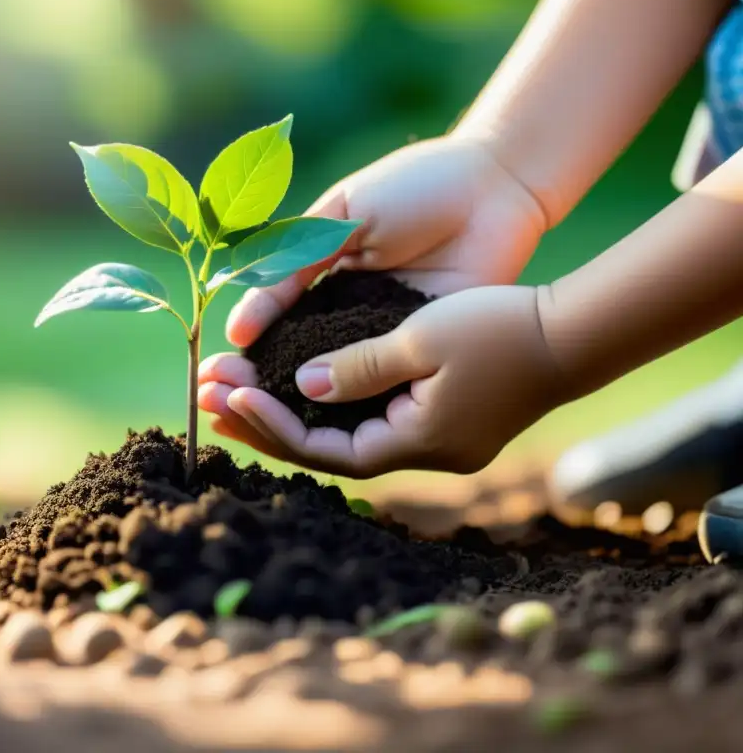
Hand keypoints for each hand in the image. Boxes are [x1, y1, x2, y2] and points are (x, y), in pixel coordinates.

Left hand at [201, 286, 572, 477]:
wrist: (572, 333)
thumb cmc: (500, 328)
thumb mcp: (419, 339)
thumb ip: (356, 367)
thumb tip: (301, 385)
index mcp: (416, 443)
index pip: (325, 451)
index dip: (272, 427)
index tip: (228, 396)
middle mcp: (424, 454)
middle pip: (330, 451)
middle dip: (269, 427)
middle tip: (210, 404)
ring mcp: (437, 441)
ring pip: (349, 437)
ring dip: (296, 415)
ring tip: (239, 395)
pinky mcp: (445, 421)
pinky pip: (374, 422)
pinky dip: (332, 407)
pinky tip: (301, 386)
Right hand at [203, 134, 550, 463]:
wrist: (493, 185)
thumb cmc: (413, 189)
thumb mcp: (338, 220)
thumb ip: (290, 269)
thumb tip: (239, 329)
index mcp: (324, 282)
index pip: (273, 331)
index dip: (242, 356)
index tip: (207, 375)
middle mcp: (350, 319)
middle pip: (294, 365)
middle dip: (252, 387)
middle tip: (213, 402)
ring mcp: (384, 339)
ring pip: (330, 384)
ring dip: (287, 405)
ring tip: (241, 416)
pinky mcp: (421, 352)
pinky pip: (376, 386)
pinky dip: (341, 404)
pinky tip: (304, 420)